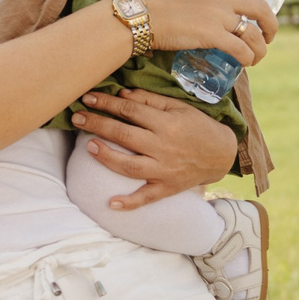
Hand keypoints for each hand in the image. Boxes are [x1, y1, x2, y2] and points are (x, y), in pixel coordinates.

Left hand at [74, 88, 240, 209]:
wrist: (221, 154)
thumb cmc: (198, 126)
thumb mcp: (179, 107)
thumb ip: (150, 101)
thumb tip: (122, 95)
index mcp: (167, 123)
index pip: (129, 110)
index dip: (106, 103)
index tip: (87, 98)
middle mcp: (163, 147)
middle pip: (124, 135)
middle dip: (98, 125)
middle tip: (77, 117)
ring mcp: (164, 170)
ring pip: (130, 165)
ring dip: (107, 157)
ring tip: (89, 147)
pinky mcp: (166, 188)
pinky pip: (146, 197)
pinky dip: (129, 203)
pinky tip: (111, 204)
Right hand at [140, 0, 282, 59]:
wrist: (140, 14)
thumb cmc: (154, 5)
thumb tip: (203, 11)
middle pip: (261, 9)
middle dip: (272, 25)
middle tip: (269, 37)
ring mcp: (218, 16)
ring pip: (254, 34)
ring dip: (260, 49)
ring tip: (255, 58)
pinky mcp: (212, 35)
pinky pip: (241, 49)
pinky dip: (247, 59)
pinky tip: (245, 64)